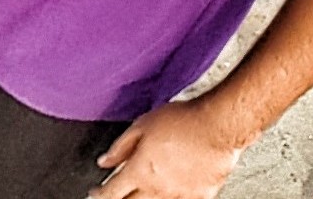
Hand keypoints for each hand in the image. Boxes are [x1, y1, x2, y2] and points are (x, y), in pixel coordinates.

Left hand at [94, 100, 245, 198]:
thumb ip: (120, 148)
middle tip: (116, 194)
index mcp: (140, 171)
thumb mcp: (141, 126)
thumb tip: (104, 161)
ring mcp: (180, 196)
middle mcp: (158, 189)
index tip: (94, 193)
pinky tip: (166, 193)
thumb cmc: (182, 121)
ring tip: (140, 191)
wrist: (218, 126)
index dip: (99, 194)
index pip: (112, 193)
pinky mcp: (200, 197)